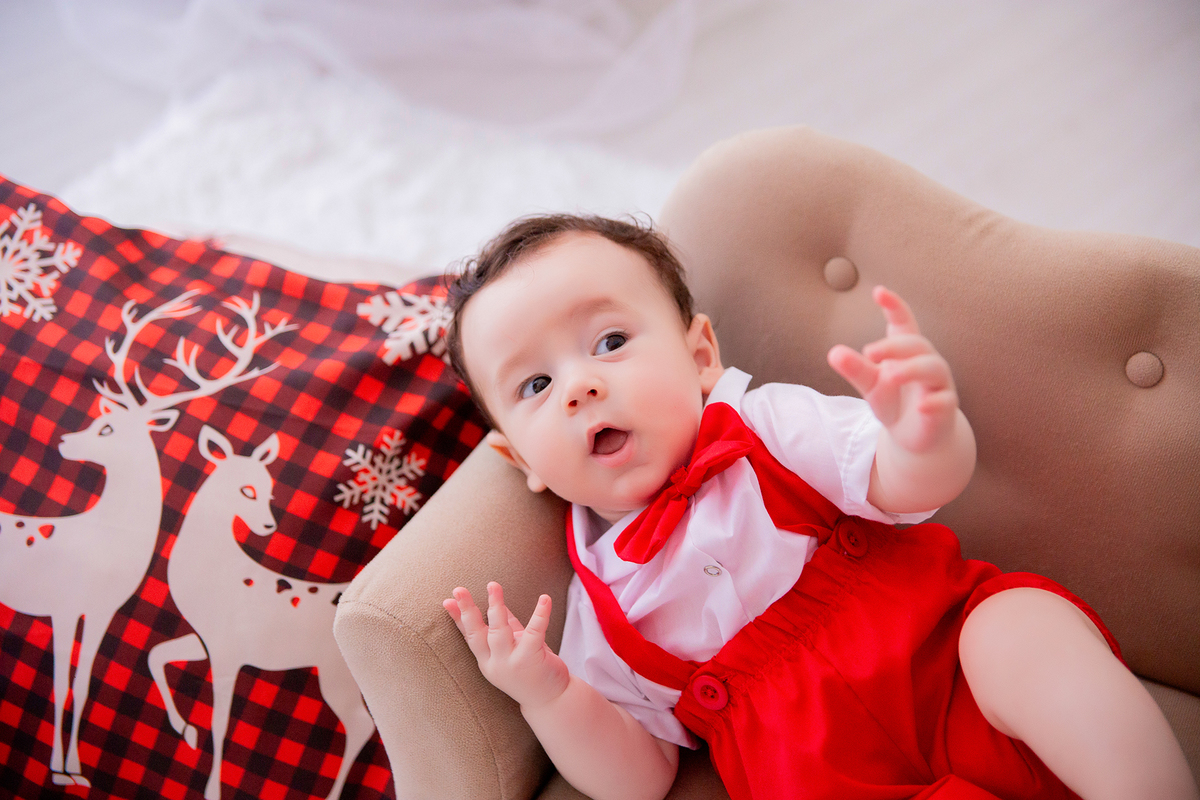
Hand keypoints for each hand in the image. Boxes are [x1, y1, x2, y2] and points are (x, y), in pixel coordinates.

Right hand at [443, 582, 570, 709]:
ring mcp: (512, 663)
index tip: (447, 601)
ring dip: (496, 607)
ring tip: (493, 585)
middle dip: (468, 611)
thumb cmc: (531, 670)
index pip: (470, 636)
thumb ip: (504, 627)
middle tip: (459, 590)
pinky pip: (534, 632)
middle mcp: (495, 663)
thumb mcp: (512, 648)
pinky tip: (544, 599)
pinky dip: (539, 614)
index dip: (458, 618)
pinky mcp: (531, 659)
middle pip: (478, 634)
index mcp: (487, 660)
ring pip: (499, 632)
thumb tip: (495, 604)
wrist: (550, 700)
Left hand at [827, 286, 958, 454]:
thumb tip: (833, 353)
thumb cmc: (894, 401)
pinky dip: (935, 403)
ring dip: (912, 369)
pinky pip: (945, 401)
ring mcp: (939, 384)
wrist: (914, 436)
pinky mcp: (945, 407)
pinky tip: (922, 407)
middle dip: (894, 346)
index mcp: (907, 351)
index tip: (879, 292)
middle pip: (917, 344)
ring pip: (933, 368)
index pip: (904, 323)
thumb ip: (855, 369)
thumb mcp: (870, 384)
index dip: (895, 307)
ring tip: (890, 375)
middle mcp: (927, 361)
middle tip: (869, 352)